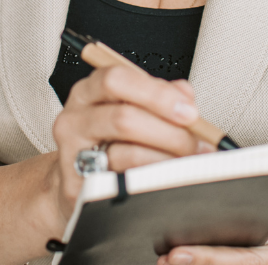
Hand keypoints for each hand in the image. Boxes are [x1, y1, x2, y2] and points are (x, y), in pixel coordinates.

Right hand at [48, 67, 211, 227]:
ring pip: (126, 153)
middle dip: (169, 131)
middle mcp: (75, 118)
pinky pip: (124, 183)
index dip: (157, 94)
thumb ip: (158, 96)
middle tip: (194, 142)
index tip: (188, 111)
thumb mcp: (130, 108)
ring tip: (187, 162)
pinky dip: (152, 180)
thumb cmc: (107, 139)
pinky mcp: (78, 187)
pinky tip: (167, 178)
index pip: (117, 79)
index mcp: (88, 91)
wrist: (77, 179)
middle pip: (123, 117)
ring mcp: (72, 154)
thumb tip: (185, 96)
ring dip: (167, 158)